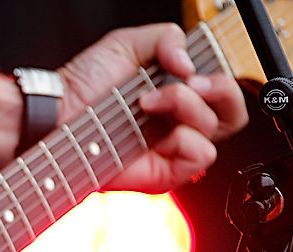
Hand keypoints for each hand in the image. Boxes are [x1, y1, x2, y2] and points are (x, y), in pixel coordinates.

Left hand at [57, 23, 248, 192]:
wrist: (60, 112)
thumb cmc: (85, 84)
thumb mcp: (129, 43)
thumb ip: (169, 37)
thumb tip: (190, 65)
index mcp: (178, 95)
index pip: (223, 91)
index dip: (218, 77)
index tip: (190, 69)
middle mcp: (178, 124)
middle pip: (233, 112)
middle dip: (216, 89)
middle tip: (184, 83)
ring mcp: (171, 150)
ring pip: (215, 130)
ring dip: (187, 107)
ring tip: (149, 103)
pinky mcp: (164, 173)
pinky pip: (200, 156)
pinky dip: (186, 138)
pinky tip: (158, 131)